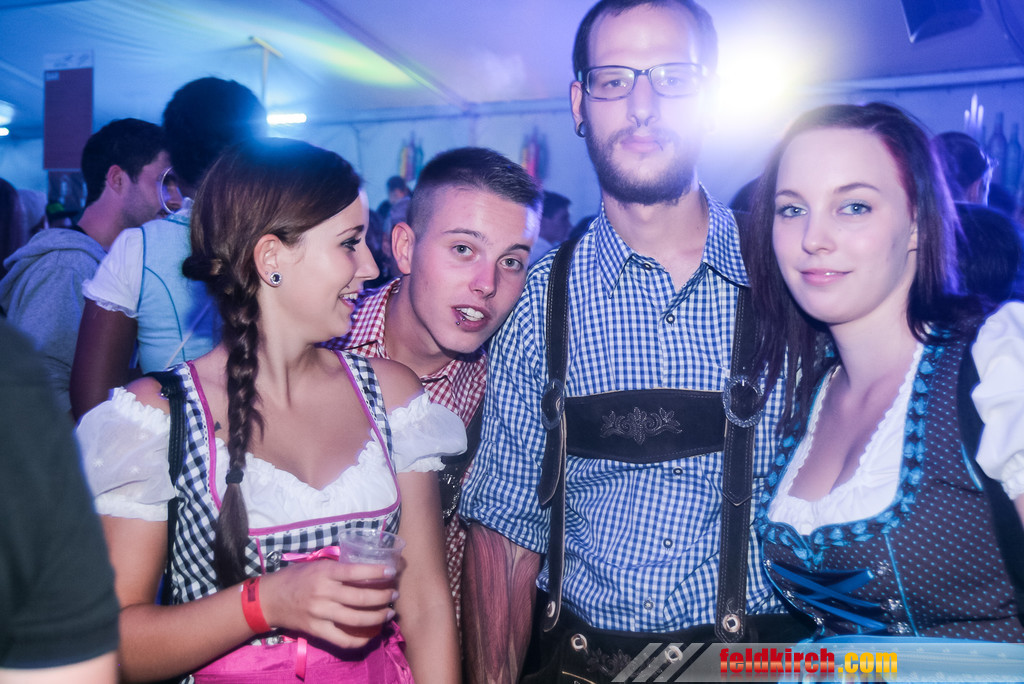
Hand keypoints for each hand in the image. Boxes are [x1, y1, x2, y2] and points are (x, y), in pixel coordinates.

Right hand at [257, 560, 397, 648]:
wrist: (269, 599)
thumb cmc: (295, 578)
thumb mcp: (316, 565)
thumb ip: (338, 569)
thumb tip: (366, 570)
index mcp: (325, 573)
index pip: (356, 572)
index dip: (377, 573)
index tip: (391, 573)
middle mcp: (324, 593)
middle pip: (361, 598)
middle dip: (383, 597)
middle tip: (394, 595)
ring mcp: (320, 614)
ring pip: (357, 619)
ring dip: (377, 617)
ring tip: (388, 613)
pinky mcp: (317, 630)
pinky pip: (343, 639)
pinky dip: (361, 639)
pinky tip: (372, 633)